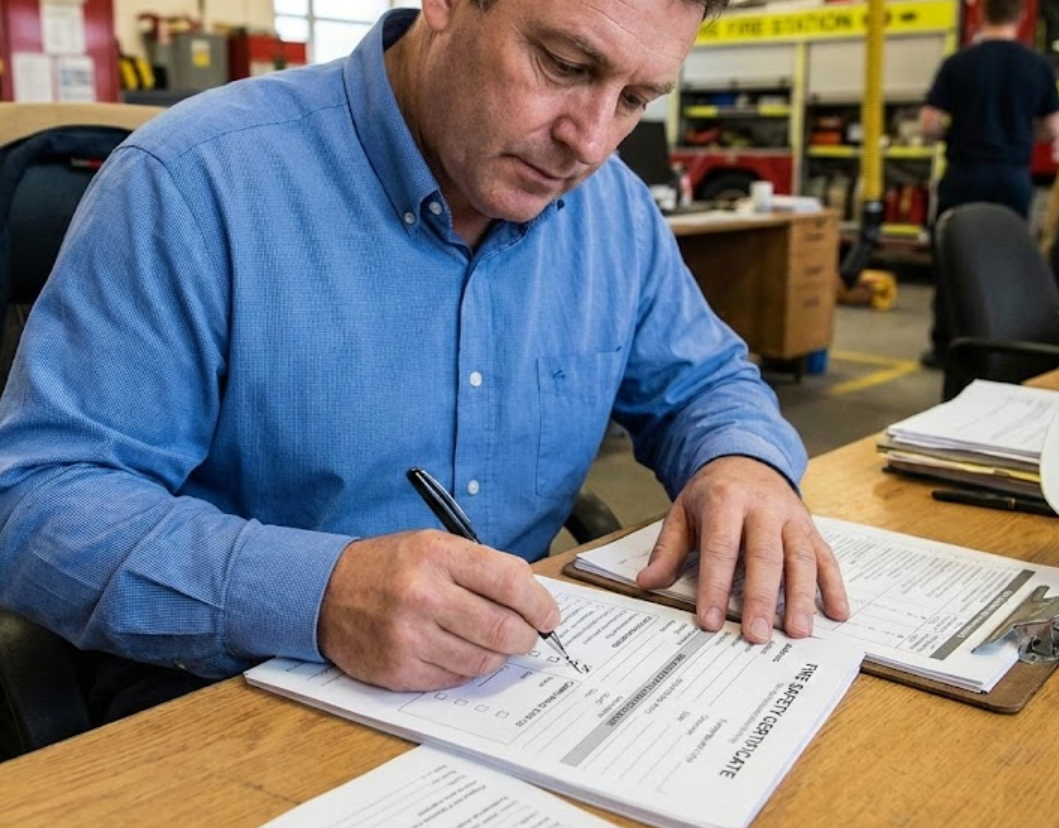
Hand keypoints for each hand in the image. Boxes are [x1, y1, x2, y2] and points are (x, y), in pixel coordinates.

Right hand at [317, 530, 559, 690]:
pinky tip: (459, 651)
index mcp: (438, 555)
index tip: (549, 615)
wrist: (326, 591)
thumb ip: (483, 567)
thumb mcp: (435, 545)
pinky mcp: (399, 669)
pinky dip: (467, 667)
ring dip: (498, 655)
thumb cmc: (390, 566)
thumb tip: (533, 598)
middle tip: (528, 635)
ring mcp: (409, 636)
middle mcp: (423, 595)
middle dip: (527, 636)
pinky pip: (454, 678)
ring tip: (493, 642)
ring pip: (483, 660)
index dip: (540, 604)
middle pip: (502, 628)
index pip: (510, 582)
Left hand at [635, 456, 848, 642]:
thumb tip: (647, 582)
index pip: (721, 548)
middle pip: (765, 557)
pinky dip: (835, 586)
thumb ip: (668, 550)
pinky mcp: (810, 528)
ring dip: (801, 597)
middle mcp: (763, 508)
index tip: (710, 620)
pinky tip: (837, 613)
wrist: (745, 458)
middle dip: (761, 599)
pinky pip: (826, 557)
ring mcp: (791, 517)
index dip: (715, 586)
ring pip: (800, 559)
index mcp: (725, 501)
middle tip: (757, 635)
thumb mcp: (682, 513)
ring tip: (797, 632)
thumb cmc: (712, 493)